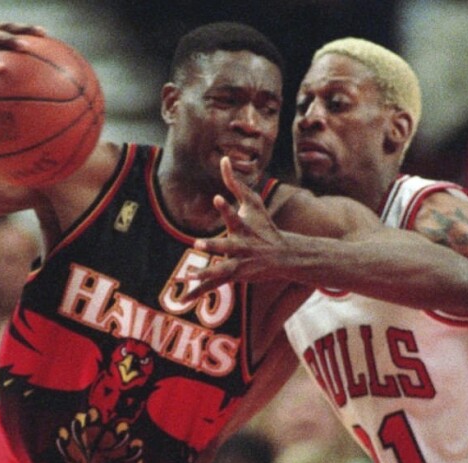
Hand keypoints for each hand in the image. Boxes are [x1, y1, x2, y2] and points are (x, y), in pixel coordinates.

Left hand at [187, 156, 289, 301]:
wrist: (283, 256)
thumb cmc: (264, 226)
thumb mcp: (254, 203)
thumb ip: (236, 183)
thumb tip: (224, 160)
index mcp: (244, 228)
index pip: (234, 215)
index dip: (226, 207)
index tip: (217, 197)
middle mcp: (241, 246)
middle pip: (225, 246)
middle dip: (213, 245)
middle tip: (198, 243)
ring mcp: (238, 263)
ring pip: (220, 270)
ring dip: (206, 273)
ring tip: (189, 275)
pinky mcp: (234, 276)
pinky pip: (214, 284)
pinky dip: (200, 289)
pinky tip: (184, 297)